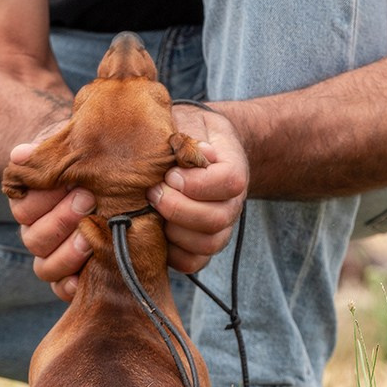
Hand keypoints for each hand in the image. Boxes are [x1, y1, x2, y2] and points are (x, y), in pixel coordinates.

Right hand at [6, 140, 95, 302]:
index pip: (24, 208)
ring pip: (46, 267)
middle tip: (89, 200)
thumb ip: (46, 152)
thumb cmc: (86, 162)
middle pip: (34, 239)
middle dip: (61, 221)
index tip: (71, 182)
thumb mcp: (68, 149)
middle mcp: (37, 233)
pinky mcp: (70, 277)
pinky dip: (71, 286)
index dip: (44, 198)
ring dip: (68, 253)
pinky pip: (62, 290)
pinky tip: (87, 276)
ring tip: (92, 236)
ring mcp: (52, 257)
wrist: (110, 176)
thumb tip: (20, 155)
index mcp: (30, 205)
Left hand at [147, 105, 248, 273]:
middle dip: (178, 208)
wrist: (194, 148)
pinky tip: (155, 233)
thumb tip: (190, 151)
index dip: (196, 182)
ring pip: (207, 244)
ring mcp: (220, 227)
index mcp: (233, 168)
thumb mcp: (187, 122)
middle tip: (153, 192)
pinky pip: (193, 263)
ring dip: (174, 231)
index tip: (170, 173)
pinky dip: (173, 254)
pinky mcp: (202, 245)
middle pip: (217, 219)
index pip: (229, 182)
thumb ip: (186, 133)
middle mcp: (233, 202)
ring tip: (153, 211)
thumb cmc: (186, 133)